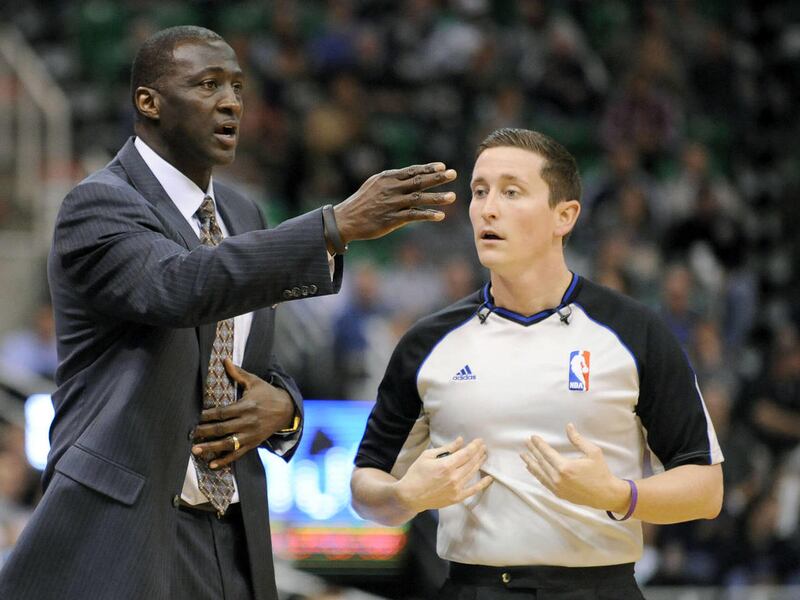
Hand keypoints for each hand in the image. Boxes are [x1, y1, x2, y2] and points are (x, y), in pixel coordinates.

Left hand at [191, 359, 295, 469]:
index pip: (223, 412)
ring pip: (228, 444)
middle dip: (205, 432)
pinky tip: (212, 464)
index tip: (194, 417)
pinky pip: (237, 454)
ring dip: (211, 448)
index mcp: (246, 406)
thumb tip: (224, 360)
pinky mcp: (252, 444)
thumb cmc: (267, 393)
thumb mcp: (254, 381)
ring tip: (196, 449)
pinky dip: (225, 460)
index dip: (208, 416)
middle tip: (190, 434)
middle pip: (222, 429)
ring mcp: (250, 435)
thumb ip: (238, 373)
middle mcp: (248, 422)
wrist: (286, 410)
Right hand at [333, 163, 456, 242]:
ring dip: (437, 198)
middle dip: (437, 178)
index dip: (428, 168)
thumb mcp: (374, 184)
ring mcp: (392, 204)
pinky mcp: (391, 219)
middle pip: (418, 181)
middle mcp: (391, 189)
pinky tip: (440, 215)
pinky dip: (427, 215)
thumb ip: (392, 180)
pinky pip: (413, 216)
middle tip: (454, 174)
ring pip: (419, 199)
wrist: (346, 220)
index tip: (443, 167)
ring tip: (452, 197)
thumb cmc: (362, 202)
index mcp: (387, 178)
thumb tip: (410, 176)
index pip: (412, 171)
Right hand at [395, 437, 492, 513]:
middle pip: (472, 462)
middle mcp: (454, 477)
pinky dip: (482, 484)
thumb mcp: (428, 456)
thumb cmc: (416, 474)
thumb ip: (446, 449)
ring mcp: (456, 488)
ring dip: (480, 463)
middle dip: (479, 452)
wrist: (409, 496)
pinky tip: (489, 478)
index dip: (475, 446)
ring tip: (484, 455)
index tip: (479, 440)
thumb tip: (460, 440)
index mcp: (446, 465)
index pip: (466, 453)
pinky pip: (473, 490)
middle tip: (483, 446)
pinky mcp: (456, 498)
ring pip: (472, 473)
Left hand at [520, 423, 629, 512]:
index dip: (539, 444)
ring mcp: (557, 487)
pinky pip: (544, 482)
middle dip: (532, 451)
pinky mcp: (559, 493)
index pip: (547, 453)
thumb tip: (568, 427)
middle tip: (525, 443)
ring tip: (523, 455)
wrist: (606, 494)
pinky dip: (537, 474)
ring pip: (539, 473)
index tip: (532, 437)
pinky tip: (532, 469)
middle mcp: (558, 478)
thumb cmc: (601, 472)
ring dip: (531, 463)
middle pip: (541, 462)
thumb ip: (578, 440)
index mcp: (565, 467)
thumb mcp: (593, 452)